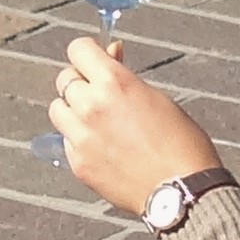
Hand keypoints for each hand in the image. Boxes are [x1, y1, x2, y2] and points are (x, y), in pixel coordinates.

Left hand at [47, 38, 223, 217]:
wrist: (182, 190)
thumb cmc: (181, 144)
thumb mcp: (158, 98)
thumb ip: (126, 78)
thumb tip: (110, 56)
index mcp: (115, 83)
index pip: (78, 49)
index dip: (87, 53)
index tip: (94, 59)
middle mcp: (91, 106)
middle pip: (64, 79)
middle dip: (81, 81)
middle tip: (99, 93)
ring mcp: (81, 136)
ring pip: (57, 110)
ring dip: (72, 110)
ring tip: (97, 122)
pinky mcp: (77, 163)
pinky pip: (66, 141)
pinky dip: (78, 140)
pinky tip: (102, 148)